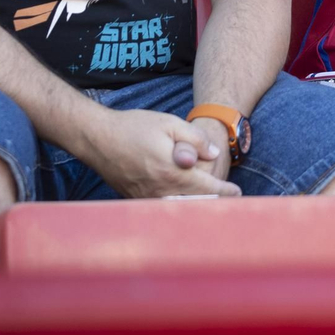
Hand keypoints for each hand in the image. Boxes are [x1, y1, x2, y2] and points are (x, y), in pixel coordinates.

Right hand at [84, 109, 240, 197]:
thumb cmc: (133, 127)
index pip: (206, 187)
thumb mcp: (169, 123)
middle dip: (213, 204)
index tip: (237, 193)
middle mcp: (160, 190)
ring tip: (210, 205)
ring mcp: (146, 198)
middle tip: (229, 202)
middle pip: (195, 204)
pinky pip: (161, 210)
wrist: (97, 138)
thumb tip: (215, 154)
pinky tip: (184, 205)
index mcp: (172, 171)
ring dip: (196, 209)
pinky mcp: (136, 200)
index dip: (225, 191)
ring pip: (178, 211)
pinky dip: (176, 210)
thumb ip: (195, 138)